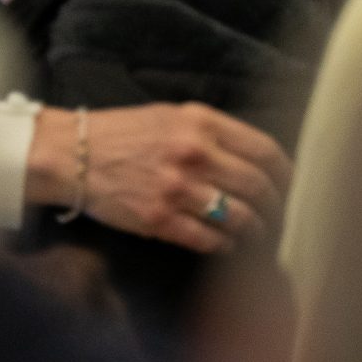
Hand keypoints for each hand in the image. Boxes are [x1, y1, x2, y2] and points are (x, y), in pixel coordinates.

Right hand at [26, 103, 290, 253]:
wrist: (71, 154)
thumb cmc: (121, 133)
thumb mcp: (169, 115)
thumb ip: (211, 131)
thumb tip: (253, 159)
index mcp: (199, 122)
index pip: (264, 149)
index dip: (285, 172)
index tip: (290, 185)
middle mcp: (193, 153)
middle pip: (258, 186)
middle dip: (277, 206)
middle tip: (279, 216)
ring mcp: (177, 189)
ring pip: (240, 218)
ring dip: (255, 231)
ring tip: (256, 235)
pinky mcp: (160, 220)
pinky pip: (209, 240)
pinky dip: (225, 246)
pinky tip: (226, 245)